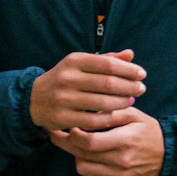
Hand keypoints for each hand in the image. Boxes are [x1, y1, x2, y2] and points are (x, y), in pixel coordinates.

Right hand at [31, 48, 145, 134]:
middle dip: (129, 86)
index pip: (108, 64)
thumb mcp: (80, 65)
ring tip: (131, 100)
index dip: (129, 70)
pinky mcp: (62, 117)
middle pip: (108, 83)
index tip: (142, 74)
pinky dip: (109, 117)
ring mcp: (64, 99)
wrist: (34, 99)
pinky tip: (116, 113)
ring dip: (122, 102)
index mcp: (74, 61)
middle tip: (141, 89)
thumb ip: (106, 60)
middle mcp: (67, 78)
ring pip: (103, 103)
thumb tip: (131, 54)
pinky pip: (93, 121)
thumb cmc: (65, 79)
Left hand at [57, 113, 165, 175]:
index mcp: (125, 140)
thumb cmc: (147, 131)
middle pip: (81, 155)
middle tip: (63, 134)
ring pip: (83, 169)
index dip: (73, 135)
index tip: (71, 127)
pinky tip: (93, 159)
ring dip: (78, 157)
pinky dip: (88, 169)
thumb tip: (85, 117)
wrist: (168, 156)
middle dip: (68, 143)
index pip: (88, 142)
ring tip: (83, 147)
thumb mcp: (133, 114)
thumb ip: (109, 113)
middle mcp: (122, 161)